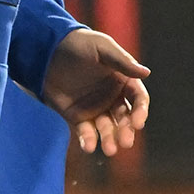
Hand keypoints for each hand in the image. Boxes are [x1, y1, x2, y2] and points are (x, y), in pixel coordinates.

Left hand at [42, 28, 150, 155]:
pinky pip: (86, 131)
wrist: (47, 50)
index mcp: (123, 80)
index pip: (138, 99)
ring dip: (110, 139)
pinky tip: (89, 147)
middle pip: (124, 118)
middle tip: (125, 142)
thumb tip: (146, 73)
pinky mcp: (77, 116)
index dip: (140, 111)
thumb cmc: (79, 44)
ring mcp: (95, 108)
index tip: (138, 122)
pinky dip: (89, 140)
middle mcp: (112, 97)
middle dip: (126, 130)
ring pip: (107, 128)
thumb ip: (122, 62)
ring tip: (110, 149)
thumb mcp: (102, 48)